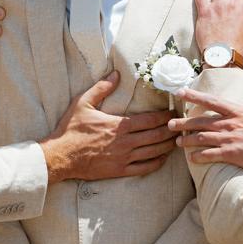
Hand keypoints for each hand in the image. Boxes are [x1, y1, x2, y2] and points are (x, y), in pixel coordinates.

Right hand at [39, 73, 177, 180]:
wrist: (60, 157)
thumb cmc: (70, 129)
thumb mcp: (82, 103)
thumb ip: (101, 88)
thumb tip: (116, 73)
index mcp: (119, 125)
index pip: (150, 120)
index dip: (165, 116)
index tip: (174, 112)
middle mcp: (126, 142)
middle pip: (157, 136)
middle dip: (172, 130)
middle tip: (182, 125)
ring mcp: (124, 157)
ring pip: (154, 152)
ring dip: (168, 145)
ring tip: (178, 140)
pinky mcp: (120, 170)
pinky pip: (144, 168)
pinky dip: (157, 163)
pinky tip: (163, 158)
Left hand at [171, 89, 242, 174]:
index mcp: (238, 111)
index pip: (211, 101)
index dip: (194, 96)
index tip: (181, 92)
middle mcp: (231, 123)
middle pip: (200, 121)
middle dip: (183, 123)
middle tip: (171, 124)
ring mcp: (230, 138)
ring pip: (200, 138)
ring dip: (187, 140)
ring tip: (178, 142)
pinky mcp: (232, 154)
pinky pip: (208, 155)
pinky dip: (197, 157)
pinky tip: (192, 159)